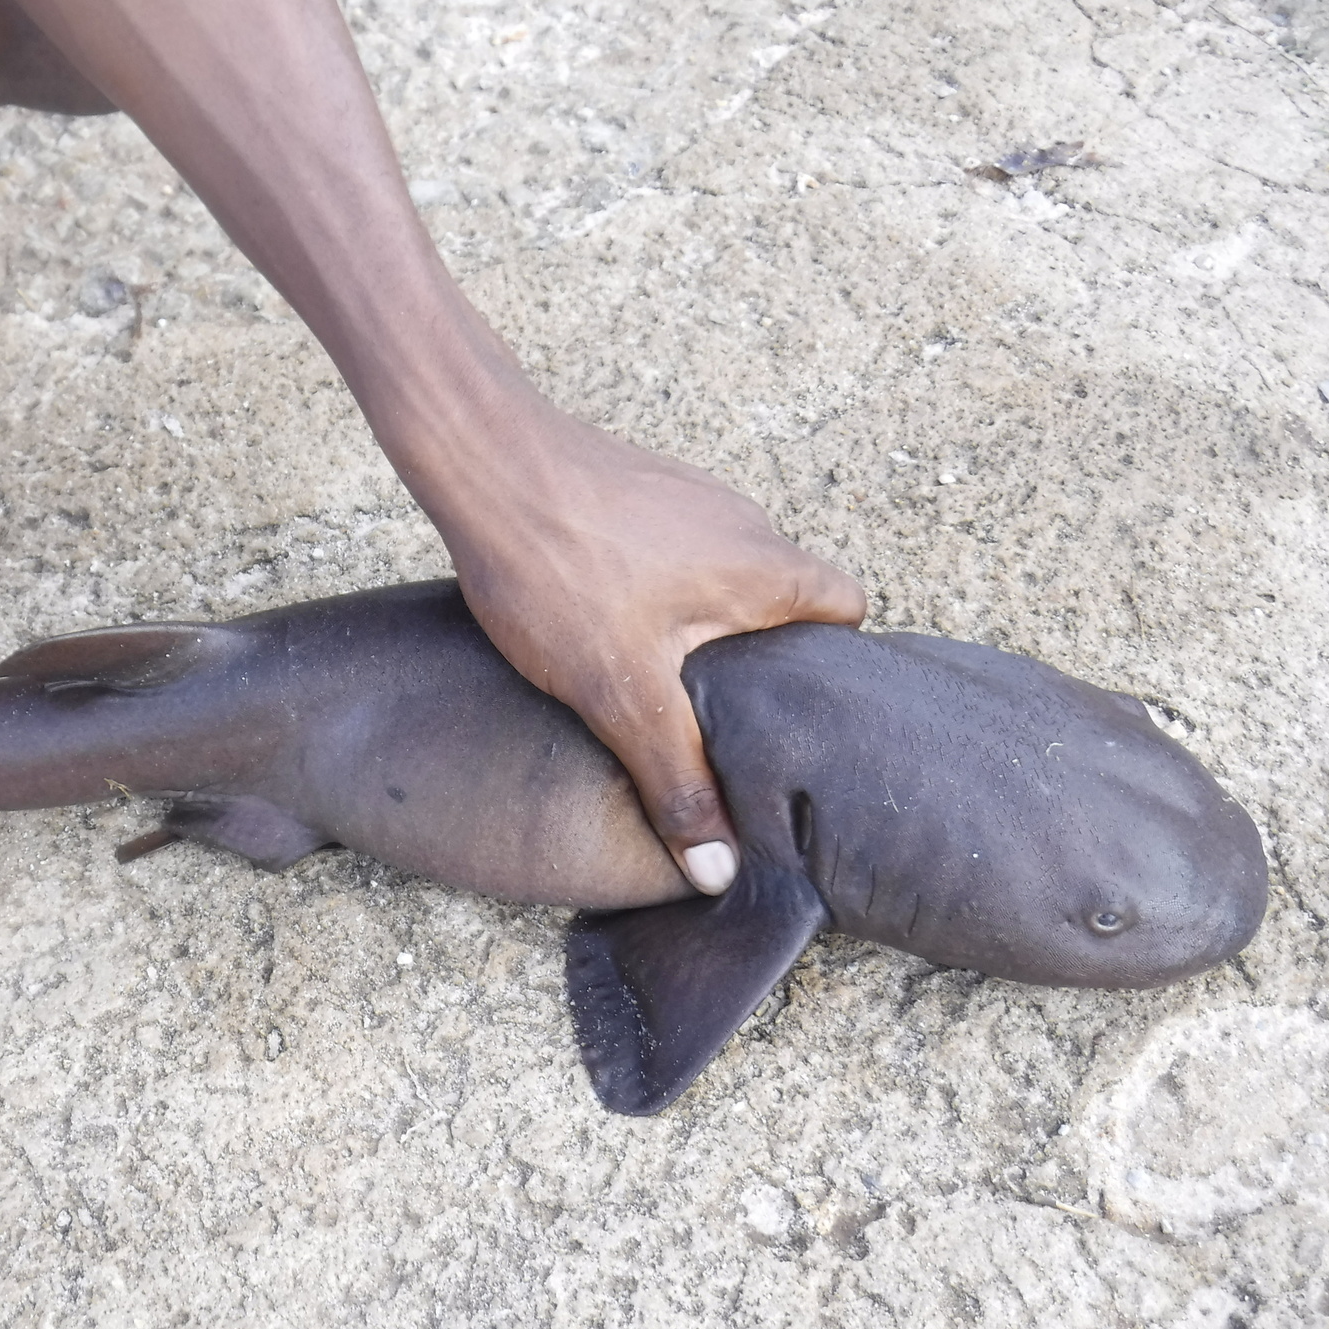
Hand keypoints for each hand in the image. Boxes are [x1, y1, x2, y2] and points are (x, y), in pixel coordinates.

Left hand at [436, 398, 865, 893]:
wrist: (479, 460)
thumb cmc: (559, 569)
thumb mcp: (622, 695)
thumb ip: (678, 780)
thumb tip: (721, 868)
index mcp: (768, 569)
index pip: (849, 613)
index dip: (831, 670)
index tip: (795, 723)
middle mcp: (745, 524)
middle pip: (788, 601)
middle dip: (761, 661)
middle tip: (722, 721)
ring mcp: (691, 500)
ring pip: (727, 577)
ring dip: (705, 627)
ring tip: (661, 683)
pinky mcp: (639, 492)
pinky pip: (675, 553)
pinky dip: (660, 592)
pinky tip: (609, 625)